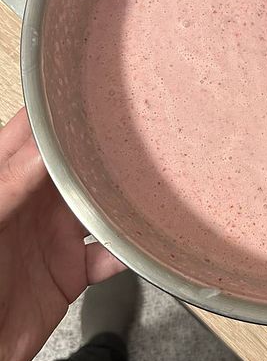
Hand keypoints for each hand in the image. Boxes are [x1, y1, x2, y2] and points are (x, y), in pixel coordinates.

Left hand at [0, 108, 124, 360]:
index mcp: (5, 181)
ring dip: (123, 199)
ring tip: (156, 179)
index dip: (59, 108)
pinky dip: (129, 252)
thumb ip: (10, 183)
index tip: (95, 85)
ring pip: (99, 208)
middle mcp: (33, 204)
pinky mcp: (69, 275)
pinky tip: (146, 245)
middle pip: (75, 168)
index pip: (33, 133)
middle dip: (105, 149)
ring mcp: (53, 238)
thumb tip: (47, 144)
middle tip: (145, 128)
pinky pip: (108, 258)